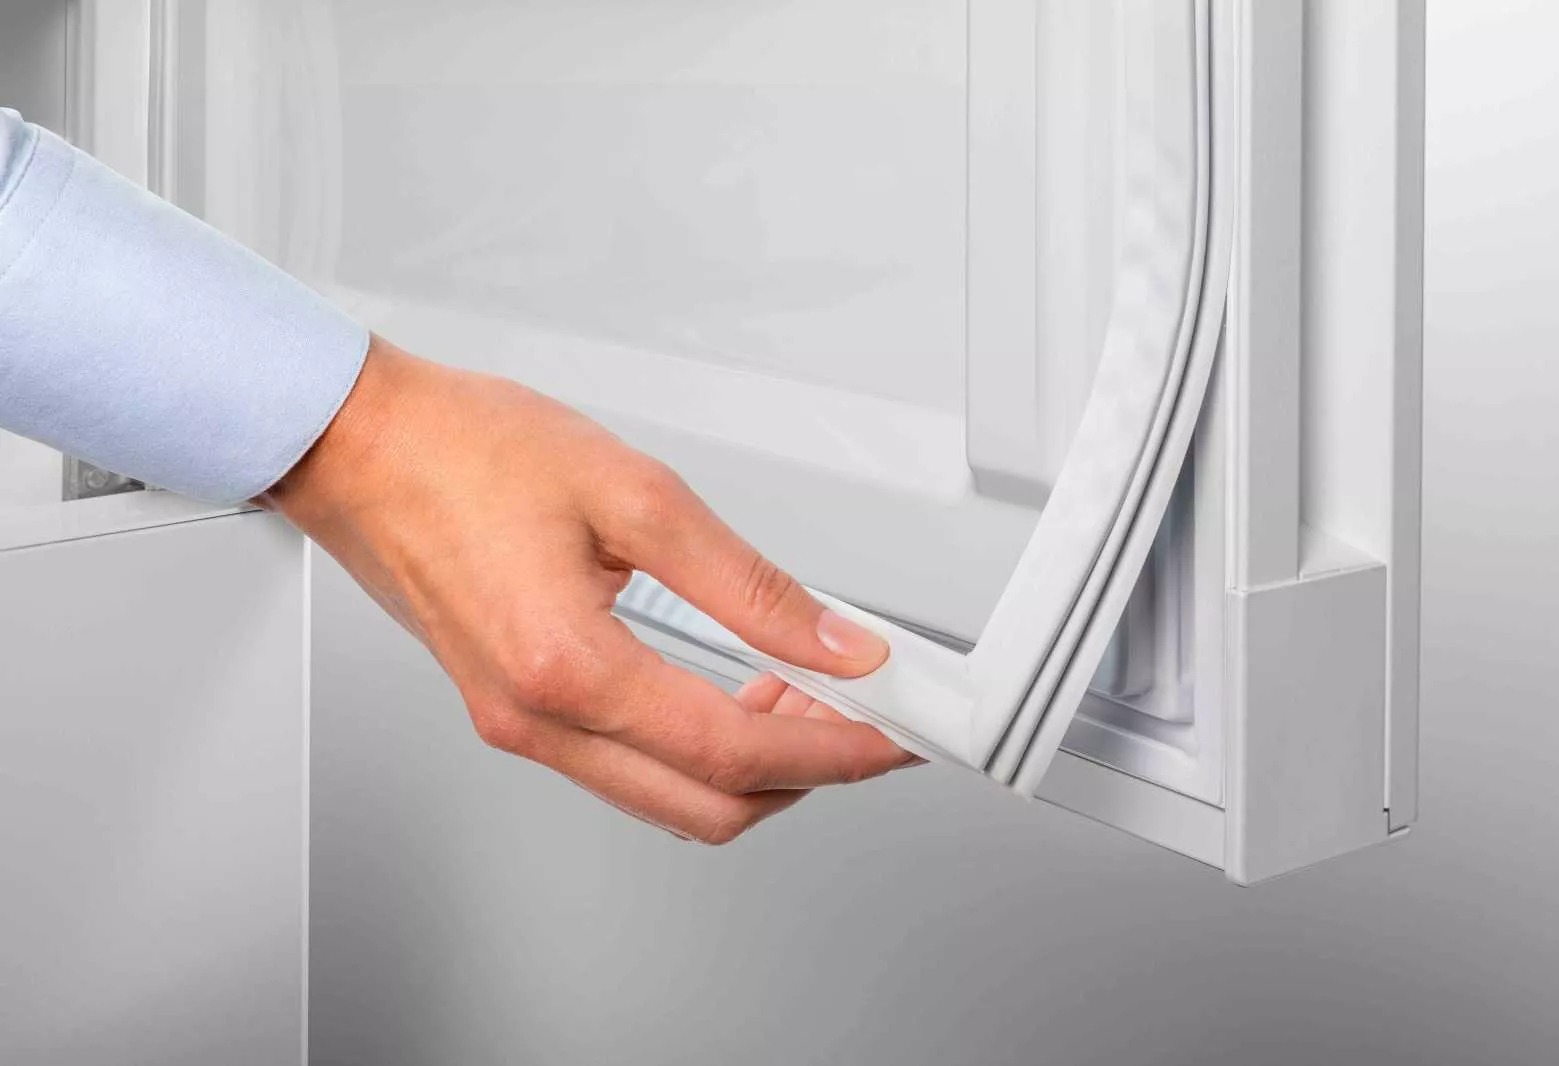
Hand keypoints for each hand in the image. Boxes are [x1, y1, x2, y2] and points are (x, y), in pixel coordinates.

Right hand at [259, 336, 911, 842]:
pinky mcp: (509, 711)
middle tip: (860, 717)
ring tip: (805, 695)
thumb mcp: (634, 495)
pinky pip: (623, 766)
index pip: (734, 750)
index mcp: (568, 668)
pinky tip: (729, 693)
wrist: (357, 446)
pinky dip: (693, 749)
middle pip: (705, 805)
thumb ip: (746, 583)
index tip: (890, 732)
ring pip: (665, 796)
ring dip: (749, 763)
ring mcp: (517, 725)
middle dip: (803, 773)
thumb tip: (830, 639)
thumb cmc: (463, 451)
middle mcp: (537, 720)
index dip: (832, 750)